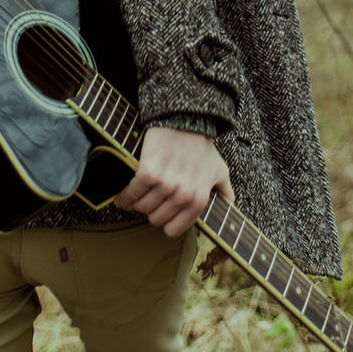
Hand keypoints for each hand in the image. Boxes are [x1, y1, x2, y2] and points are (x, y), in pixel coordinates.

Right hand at [114, 126, 234, 236]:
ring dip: (136, 204)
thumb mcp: (220, 171)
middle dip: (150, 211)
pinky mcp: (148, 173)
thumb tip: (230, 205)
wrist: (185, 121)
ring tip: (135, 197)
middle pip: (155, 219)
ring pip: (142, 208)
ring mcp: (165, 185)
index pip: (173, 229)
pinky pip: (131, 194)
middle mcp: (183, 196)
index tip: (159, 215)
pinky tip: (122, 197)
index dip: (164, 223)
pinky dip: (124, 197)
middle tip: (148, 202)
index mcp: (199, 200)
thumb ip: (225, 192)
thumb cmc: (202, 146)